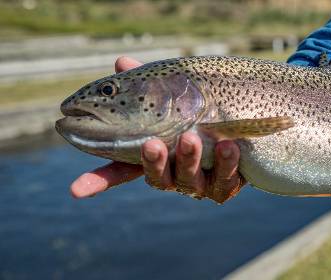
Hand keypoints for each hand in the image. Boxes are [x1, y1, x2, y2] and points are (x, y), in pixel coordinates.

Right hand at [70, 56, 244, 202]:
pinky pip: (224, 182)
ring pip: (189, 181)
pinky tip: (229, 146)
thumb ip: (148, 82)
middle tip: (153, 143)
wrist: (245, 125)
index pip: (121, 169)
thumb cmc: (201, 110)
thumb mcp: (175, 94)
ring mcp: (198, 182)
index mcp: (154, 155)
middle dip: (153, 162)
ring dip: (189, 160)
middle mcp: (172, 173)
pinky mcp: (224, 185)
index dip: (98, 181)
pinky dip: (226, 165)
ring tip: (193, 138)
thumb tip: (121, 62)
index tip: (75, 190)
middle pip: (157, 177)